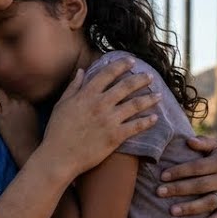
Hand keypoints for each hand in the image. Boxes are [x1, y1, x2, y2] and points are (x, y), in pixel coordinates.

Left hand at [0, 88, 39, 168]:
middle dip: (3, 91)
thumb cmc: (32, 135)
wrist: (27, 148)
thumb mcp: (33, 115)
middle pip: (7, 89)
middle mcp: (18, 102)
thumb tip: (19, 101)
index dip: (11, 93)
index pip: (16, 90)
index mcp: (28, 102)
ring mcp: (8, 108)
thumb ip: (26, 106)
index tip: (8, 95)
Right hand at [38, 58, 159, 178]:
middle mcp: (100, 104)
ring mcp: (109, 120)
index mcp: (87, 94)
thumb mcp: (61, 104)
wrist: (59, 156)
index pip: (108, 73)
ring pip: (135, 105)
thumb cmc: (57, 131)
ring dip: (149, 98)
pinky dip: (147, 121)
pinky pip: (136, 126)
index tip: (131, 61)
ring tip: (159, 95)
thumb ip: (73, 86)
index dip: (121, 65)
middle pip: (126, 86)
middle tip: (150, 76)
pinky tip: (155, 118)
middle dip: (141, 79)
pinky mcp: (115, 137)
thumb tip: (82, 70)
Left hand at [156, 136, 216, 217]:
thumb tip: (189, 140)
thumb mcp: (215, 148)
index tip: (162, 176)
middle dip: (178, 189)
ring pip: (208, 202)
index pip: (197, 168)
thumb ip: (203, 143)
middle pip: (199, 185)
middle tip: (159, 192)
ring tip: (172, 211)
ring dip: (190, 207)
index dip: (179, 171)